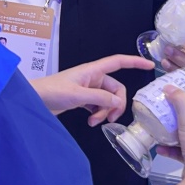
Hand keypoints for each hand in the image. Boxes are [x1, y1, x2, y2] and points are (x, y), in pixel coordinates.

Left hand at [31, 55, 153, 123]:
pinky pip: (99, 106)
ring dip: (105, 112)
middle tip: (109, 118)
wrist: (34, 100)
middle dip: (115, 104)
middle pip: (116, 88)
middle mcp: (92, 78)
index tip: (150, 65)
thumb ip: (100, 97)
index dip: (134, 62)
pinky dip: (98, 114)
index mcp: (92, 70)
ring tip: (93, 122)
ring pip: (108, 99)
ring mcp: (88, 89)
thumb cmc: (52, 92)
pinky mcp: (82, 99)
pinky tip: (90, 121)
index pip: (118, 62)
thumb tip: (118, 101)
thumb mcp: (78, 95)